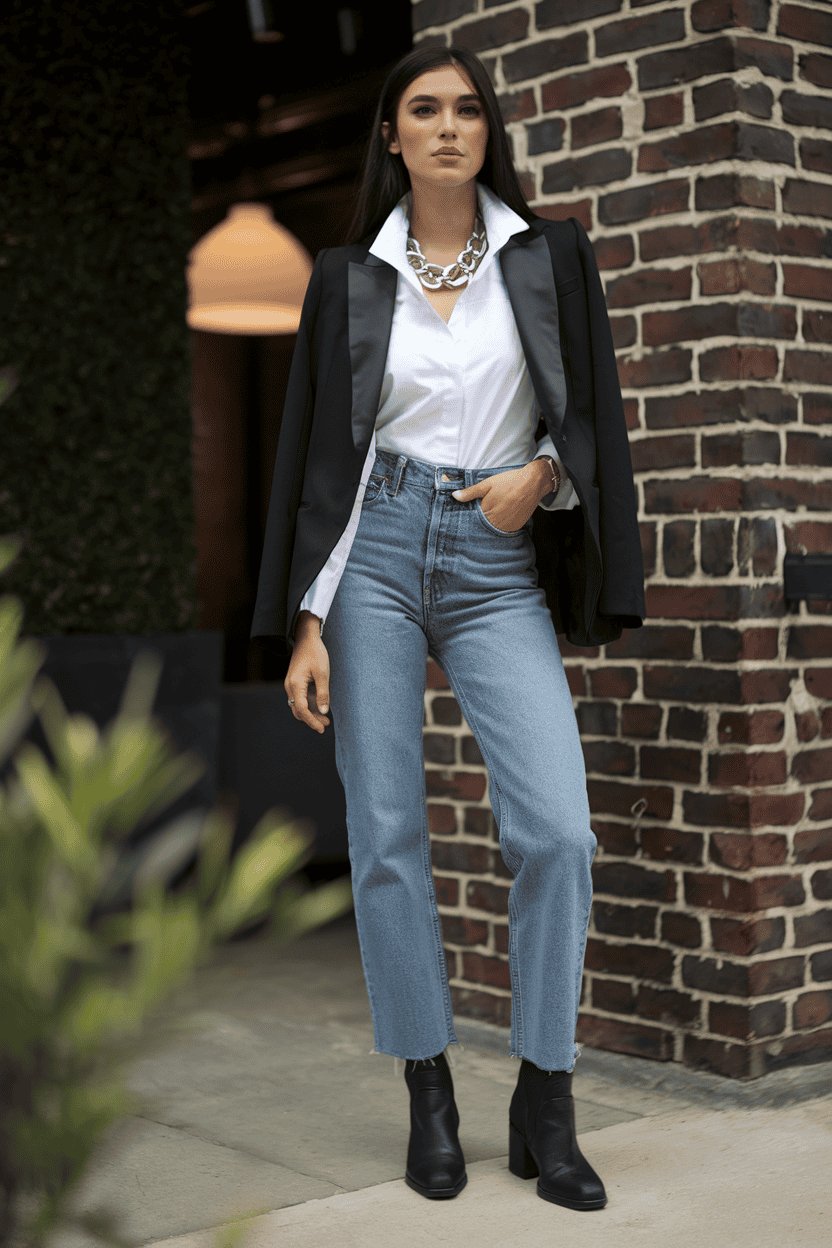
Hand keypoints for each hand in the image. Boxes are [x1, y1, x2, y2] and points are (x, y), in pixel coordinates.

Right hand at [285, 613, 330, 733]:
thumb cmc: (315, 653)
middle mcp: (290, 687)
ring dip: (311, 713)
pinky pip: (301, 698)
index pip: (302, 710)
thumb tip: (323, 712)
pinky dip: (310, 705)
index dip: (312, 721)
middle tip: (326, 724)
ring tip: (326, 718)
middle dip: (311, 719)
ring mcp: (292, 685)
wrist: (307, 637)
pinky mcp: (296, 682)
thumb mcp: (323, 673)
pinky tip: (321, 706)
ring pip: (299, 705)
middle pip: (298, 711)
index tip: (322, 728)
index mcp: (295, 685)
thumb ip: (323, 694)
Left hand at [451, 461, 548, 531]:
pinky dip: (501, 524)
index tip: (468, 513)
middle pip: (482, 526)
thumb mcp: (487, 484)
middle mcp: (496, 524)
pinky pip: (504, 529)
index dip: (470, 516)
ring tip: (496, 511)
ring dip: (491, 523)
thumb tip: (454, 496)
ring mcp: (507, 527)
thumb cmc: (509, 482)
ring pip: (493, 529)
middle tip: (485, 511)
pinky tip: (503, 514)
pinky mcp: (515, 527)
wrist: (533, 483)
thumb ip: (470, 492)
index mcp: (486, 513)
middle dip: (480, 520)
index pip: (472, 520)